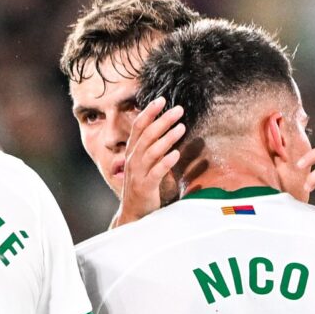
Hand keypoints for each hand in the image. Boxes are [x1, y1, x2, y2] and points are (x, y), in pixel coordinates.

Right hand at [116, 99, 182, 225]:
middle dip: (162, 121)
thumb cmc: (142, 185)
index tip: (161, 100)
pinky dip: (165, 162)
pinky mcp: (145, 187)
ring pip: (151, 152)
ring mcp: (138, 174)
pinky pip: (155, 173)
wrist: (133, 213)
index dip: (149, 113)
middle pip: (146, 135)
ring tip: (182, 127)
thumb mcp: (144, 163)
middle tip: (178, 110)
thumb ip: (151, 146)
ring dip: (166, 138)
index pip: (138, 127)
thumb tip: (164, 127)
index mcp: (133, 152)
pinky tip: (176, 154)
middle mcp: (133, 160)